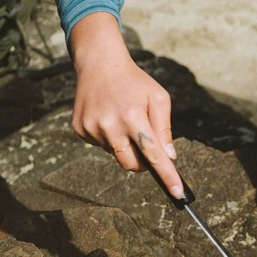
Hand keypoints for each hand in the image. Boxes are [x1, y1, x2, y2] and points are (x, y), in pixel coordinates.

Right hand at [68, 12, 184, 197]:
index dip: (166, 175)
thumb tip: (169, 157)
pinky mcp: (79, 129)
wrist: (99, 63)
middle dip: (143, 163)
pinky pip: (100, 145)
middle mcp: (109, 125)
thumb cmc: (135, 82)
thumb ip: (164, 128)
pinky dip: (108, 137)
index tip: (178, 193)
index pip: (153, 154)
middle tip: (146, 145)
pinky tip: (108, 117)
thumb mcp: (158, 98)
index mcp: (133, 116)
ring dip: (124, 144)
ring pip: (115, 154)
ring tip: (122, 118)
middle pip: (131, 164)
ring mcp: (91, 128)